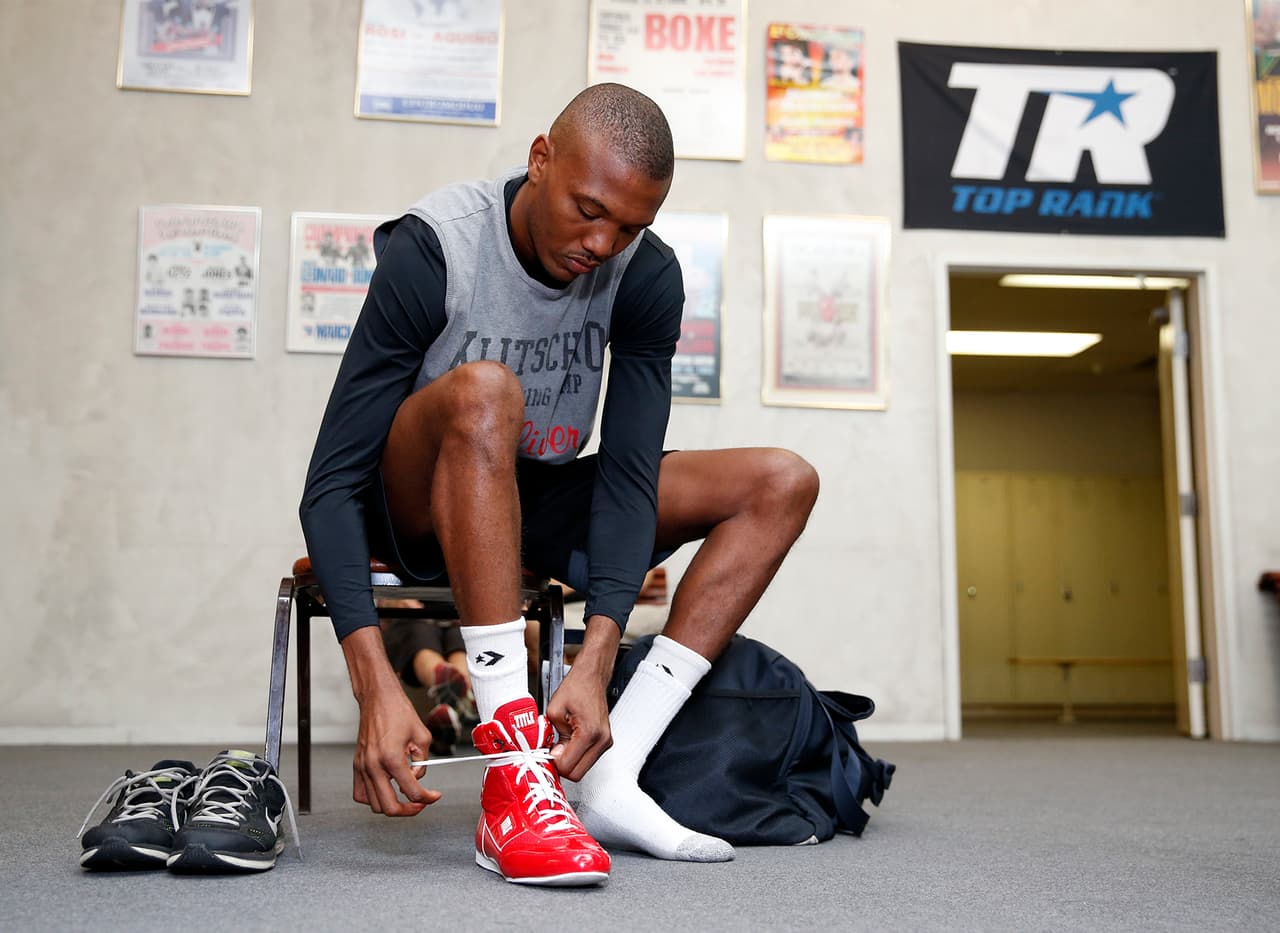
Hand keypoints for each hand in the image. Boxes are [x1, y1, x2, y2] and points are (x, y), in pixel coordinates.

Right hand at [341, 626, 441, 815]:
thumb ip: (422, 761)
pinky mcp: (357, 765)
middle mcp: (373, 765)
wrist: (378, 698)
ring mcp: (362, 767)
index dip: (427, 798)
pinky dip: (374, 798)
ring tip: (404, 796)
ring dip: (391, 805)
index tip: (434, 796)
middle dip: (409, 810)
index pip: (411, 791)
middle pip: (389, 806)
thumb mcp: (422, 735)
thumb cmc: (398, 711)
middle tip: (421, 804)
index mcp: (391, 758)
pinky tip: (386, 790)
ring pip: (374, 804)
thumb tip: (418, 777)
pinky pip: (361, 793)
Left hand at [546, 615, 620, 780]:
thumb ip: (551, 737)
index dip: (554, 763)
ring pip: (583, 769)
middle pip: (578, 774)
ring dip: (569, 761)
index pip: (569, 767)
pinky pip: (588, 759)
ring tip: (560, 744)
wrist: (592, 676)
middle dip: (562, 766)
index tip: (547, 754)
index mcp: (589, 732)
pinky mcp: (604, 742)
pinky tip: (569, 743)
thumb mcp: (554, 711)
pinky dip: (576, 755)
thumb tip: (552, 755)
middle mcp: (601, 740)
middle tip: (552, 752)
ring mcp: (605, 742)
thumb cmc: (576, 687)